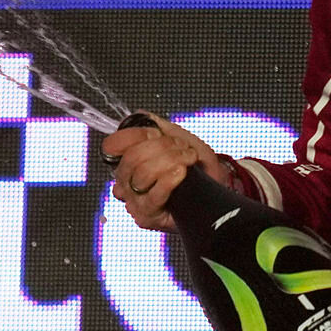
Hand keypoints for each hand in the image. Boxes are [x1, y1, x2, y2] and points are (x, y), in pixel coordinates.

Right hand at [102, 113, 233, 231]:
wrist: (216, 189)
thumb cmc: (197, 167)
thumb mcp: (180, 139)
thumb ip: (159, 126)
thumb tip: (140, 115)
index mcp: (128, 159)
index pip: (113, 145)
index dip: (135, 135)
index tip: (157, 133)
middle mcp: (125, 181)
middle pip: (131, 158)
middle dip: (161, 147)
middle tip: (182, 148)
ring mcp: (134, 200)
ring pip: (143, 174)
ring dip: (170, 161)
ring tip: (188, 160)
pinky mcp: (146, 216)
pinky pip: (154, 194)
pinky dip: (170, 180)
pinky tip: (181, 173)